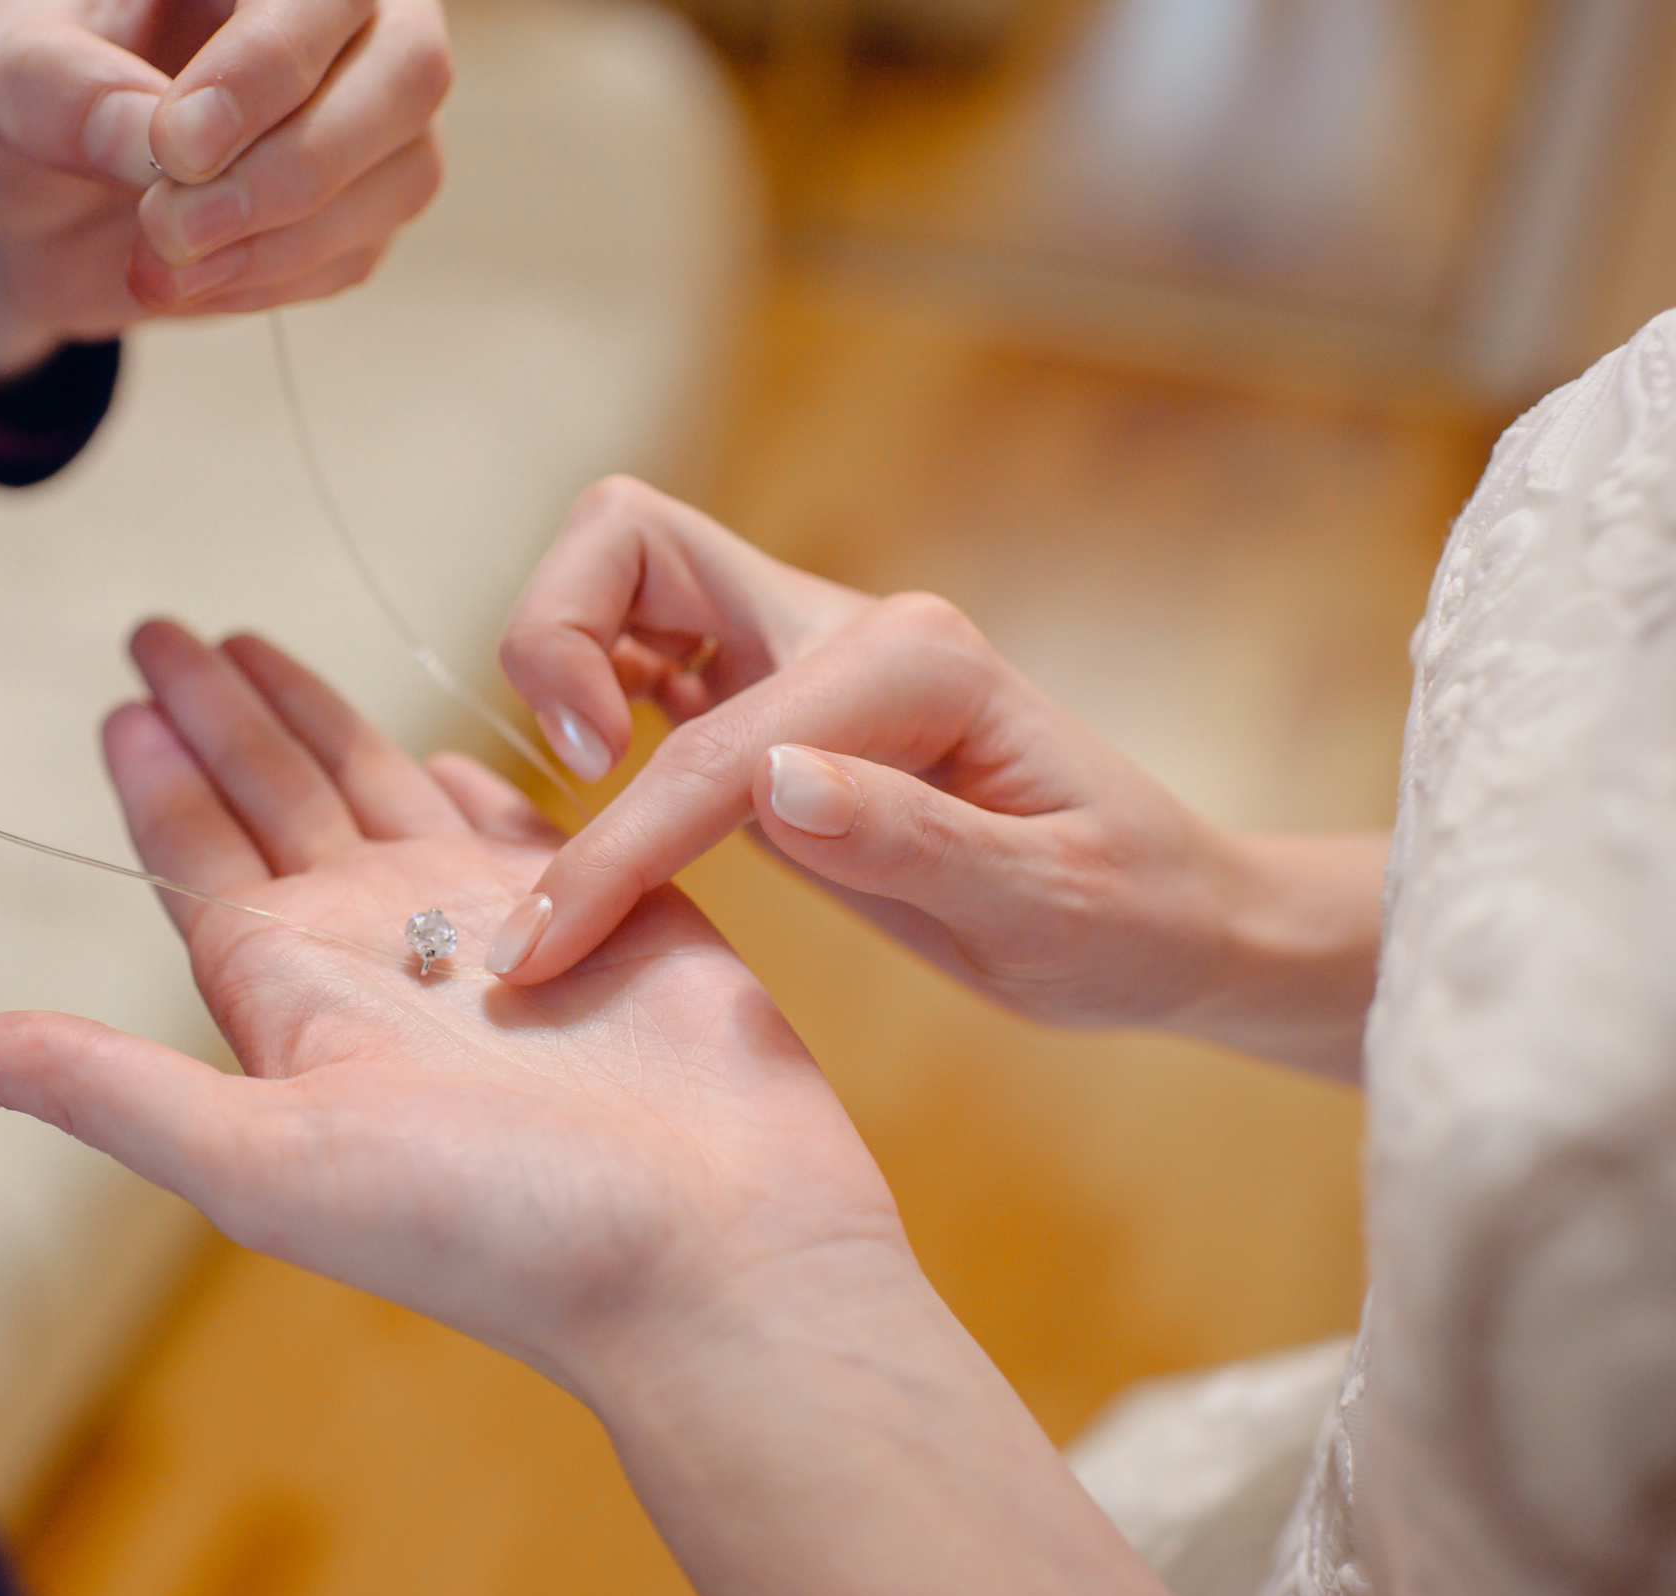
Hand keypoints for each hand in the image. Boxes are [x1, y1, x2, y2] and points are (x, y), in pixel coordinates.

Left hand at [0, 0, 448, 378]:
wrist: (12, 206)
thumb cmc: (11, 98)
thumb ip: (65, 90)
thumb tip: (154, 134)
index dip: (268, 66)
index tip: (176, 146)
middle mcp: (334, 15)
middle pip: (410, 72)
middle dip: (295, 166)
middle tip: (173, 224)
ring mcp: (360, 112)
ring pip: (405, 172)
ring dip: (281, 241)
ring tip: (156, 264)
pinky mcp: (355, 207)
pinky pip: (358, 253)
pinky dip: (268, 281)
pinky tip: (183, 281)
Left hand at [0, 619, 897, 1382]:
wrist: (709, 1251)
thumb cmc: (493, 1222)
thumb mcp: (263, 1157)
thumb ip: (99, 1088)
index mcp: (292, 996)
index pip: (197, 860)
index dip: (153, 779)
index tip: (115, 696)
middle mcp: (378, 954)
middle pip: (274, 802)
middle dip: (218, 716)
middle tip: (162, 628)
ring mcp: (487, 926)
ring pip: (379, 791)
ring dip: (320, 722)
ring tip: (264, 647)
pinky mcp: (600, 900)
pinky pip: (510, 818)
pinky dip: (466, 776)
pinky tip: (432, 742)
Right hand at [493, 478, 1384, 1079]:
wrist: (1170, 917)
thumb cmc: (1127, 917)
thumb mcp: (1048, 907)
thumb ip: (912, 839)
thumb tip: (773, 782)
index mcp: (915, 667)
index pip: (714, 748)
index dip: (616, 845)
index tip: (539, 942)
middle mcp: (849, 630)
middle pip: (629, 538)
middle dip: (552, 638)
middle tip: (575, 781)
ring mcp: (804, 652)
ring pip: (620, 573)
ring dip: (557, 656)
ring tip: (571, 794)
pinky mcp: (772, 696)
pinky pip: (640, 647)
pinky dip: (583, 695)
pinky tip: (595, 793)